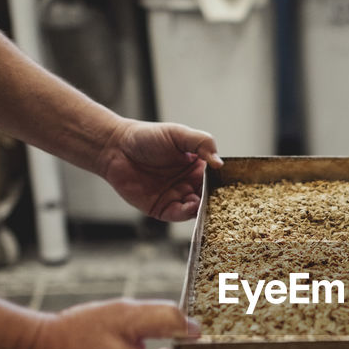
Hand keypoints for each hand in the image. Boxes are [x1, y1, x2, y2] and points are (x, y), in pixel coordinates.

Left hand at [99, 119, 222, 221]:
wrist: (115, 148)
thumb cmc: (146, 137)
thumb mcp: (178, 134)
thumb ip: (201, 143)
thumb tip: (220, 163)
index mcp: (197, 166)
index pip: (217, 178)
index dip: (225, 182)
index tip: (234, 185)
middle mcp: (189, 183)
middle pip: (210, 196)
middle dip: (217, 200)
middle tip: (225, 201)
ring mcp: (176, 197)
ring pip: (197, 208)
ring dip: (204, 208)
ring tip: (209, 204)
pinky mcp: (162, 209)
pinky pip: (179, 215)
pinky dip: (188, 213)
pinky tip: (192, 206)